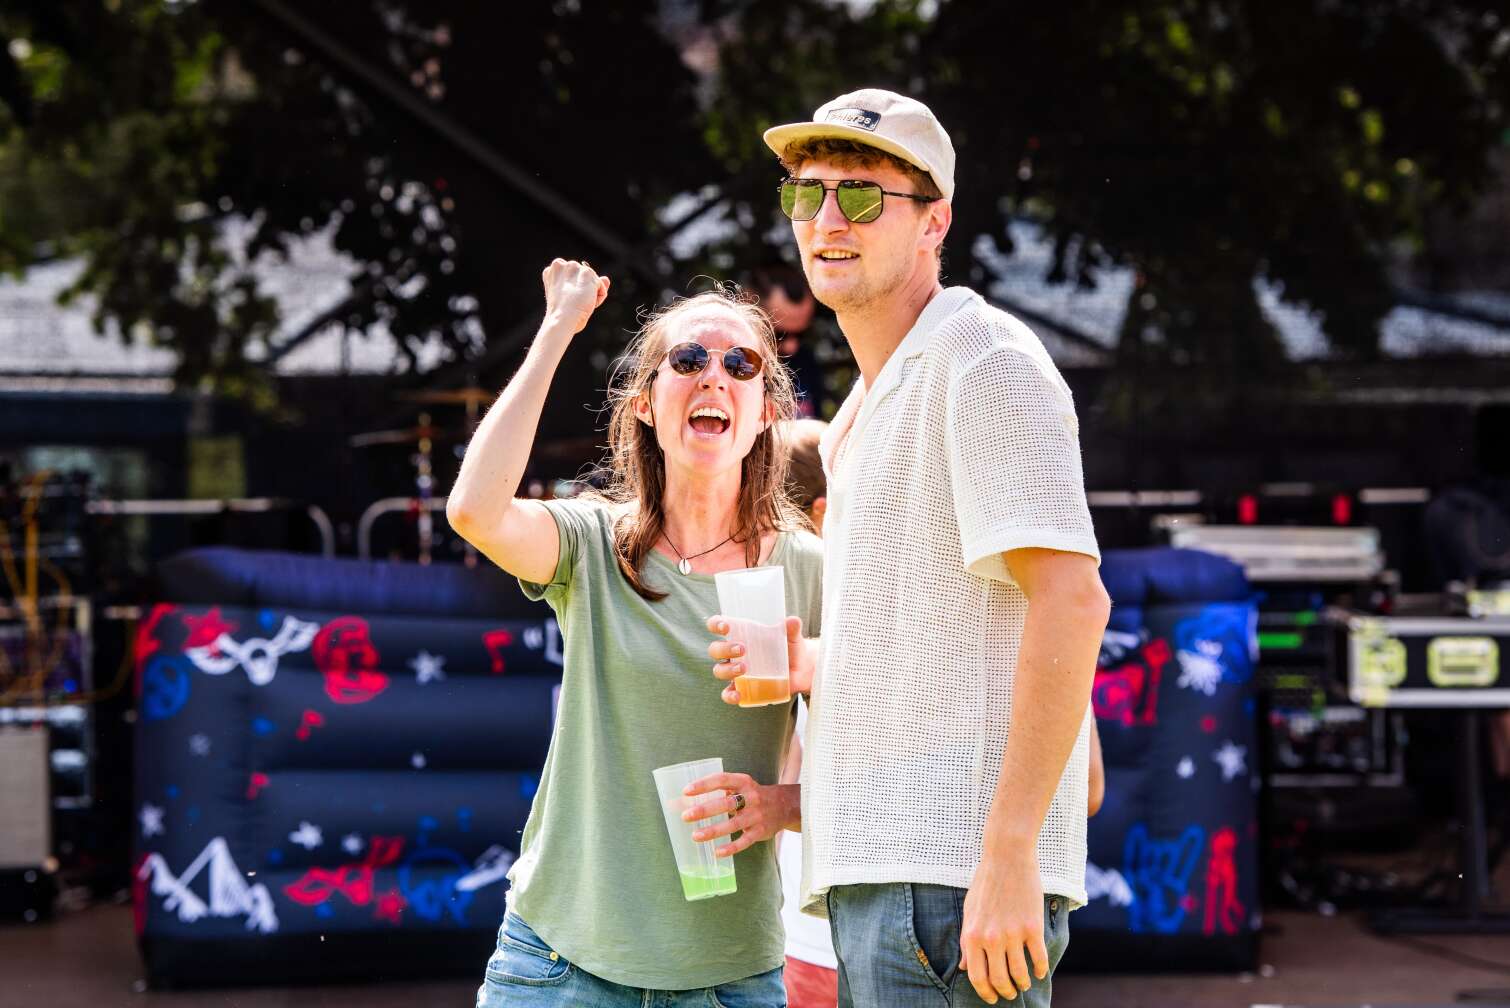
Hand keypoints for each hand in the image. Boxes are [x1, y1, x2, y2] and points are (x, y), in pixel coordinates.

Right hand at [541, 258, 609, 334]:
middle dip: (583, 290)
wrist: (562, 319)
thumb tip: (606, 278)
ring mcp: (573, 267)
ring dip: (591, 295)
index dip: (573, 291)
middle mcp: (560, 265)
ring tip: (580, 303)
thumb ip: (587, 285)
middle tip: (573, 303)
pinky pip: (601, 286)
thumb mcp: (571, 298)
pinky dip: (599, 297)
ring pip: (593, 281)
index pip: (572, 277)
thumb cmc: (563, 315)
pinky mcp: (586, 272)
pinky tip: (588, 303)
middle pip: (583, 277)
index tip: (566, 301)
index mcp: (551, 271)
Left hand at [681, 772, 798, 856]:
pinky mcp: (760, 832)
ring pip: (734, 824)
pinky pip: (744, 841)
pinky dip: (731, 847)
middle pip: (727, 803)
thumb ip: (711, 794)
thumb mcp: (736, 788)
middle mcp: (751, 797)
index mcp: (743, 782)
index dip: (704, 784)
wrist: (784, 806)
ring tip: (695, 836)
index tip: (686, 791)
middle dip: (706, 810)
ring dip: (714, 830)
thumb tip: (675, 803)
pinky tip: (717, 852)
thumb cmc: (750, 796)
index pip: (722, 780)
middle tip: (686, 816)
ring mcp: (757, 815)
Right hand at [706, 615, 811, 704]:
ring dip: (727, 669)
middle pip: (715, 650)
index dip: (716, 624)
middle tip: (741, 649)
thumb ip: (792, 629)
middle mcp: (733, 653)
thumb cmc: (791, 648)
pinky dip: (729, 695)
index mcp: (740, 634)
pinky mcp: (742, 688)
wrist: (802, 670)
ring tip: (743, 668)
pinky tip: (738, 695)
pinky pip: (728, 693)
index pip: (718, 626)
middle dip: (724, 649)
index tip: (726, 627)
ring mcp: (736, 671)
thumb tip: (792, 621)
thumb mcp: (792, 637)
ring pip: (719, 670)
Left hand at [959, 846, 1046, 1003]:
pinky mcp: (1032, 927)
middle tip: (1009, 993)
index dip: (985, 992)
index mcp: (972, 935)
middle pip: (999, 979)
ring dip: (1022, 983)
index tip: (992, 997)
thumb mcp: (969, 911)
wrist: (1007, 857)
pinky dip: (1040, 970)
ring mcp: (1012, 933)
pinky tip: (1039, 971)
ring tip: (1024, 983)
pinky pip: (1038, 959)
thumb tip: (964, 967)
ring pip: (1019, 973)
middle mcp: (991, 938)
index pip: (977, 977)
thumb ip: (966, 941)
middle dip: (1005, 991)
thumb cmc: (985, 882)